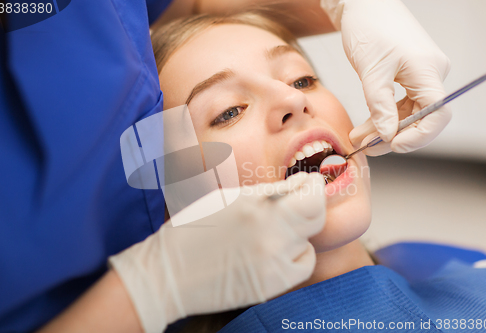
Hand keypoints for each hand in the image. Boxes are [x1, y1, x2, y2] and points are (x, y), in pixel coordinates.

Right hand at [109, 172, 325, 332]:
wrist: (168, 275)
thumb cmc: (191, 230)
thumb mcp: (226, 198)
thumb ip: (265, 193)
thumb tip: (297, 186)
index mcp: (255, 207)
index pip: (310, 194)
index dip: (314, 186)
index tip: (309, 182)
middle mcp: (269, 234)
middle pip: (316, 216)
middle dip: (311, 203)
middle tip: (300, 200)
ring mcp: (272, 263)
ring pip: (309, 240)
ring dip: (298, 231)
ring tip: (276, 229)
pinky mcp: (271, 285)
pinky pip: (303, 265)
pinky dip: (296, 255)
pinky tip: (278, 250)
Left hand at [321, 0, 451, 154]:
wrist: (364, 5)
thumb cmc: (369, 28)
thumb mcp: (371, 72)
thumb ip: (380, 106)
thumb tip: (388, 135)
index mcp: (428, 71)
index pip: (436, 114)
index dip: (418, 136)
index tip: (393, 145)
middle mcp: (430, 74)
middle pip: (422, 117)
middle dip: (394, 135)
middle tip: (368, 147)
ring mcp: (420, 75)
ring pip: (409, 113)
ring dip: (384, 128)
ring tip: (360, 138)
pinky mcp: (409, 76)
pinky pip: (401, 103)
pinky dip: (383, 116)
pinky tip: (366, 127)